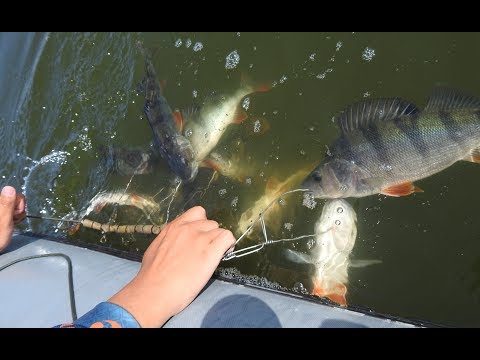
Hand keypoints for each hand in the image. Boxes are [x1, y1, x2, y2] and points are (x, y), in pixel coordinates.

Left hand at [0, 186, 25, 251]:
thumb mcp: (3, 221)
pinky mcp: (3, 213)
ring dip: (15, 216)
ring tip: (10, 225)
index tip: (13, 217)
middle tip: (11, 222)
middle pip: (16, 200)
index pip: (17, 196)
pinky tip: (8, 225)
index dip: (19, 207)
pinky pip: (11, 211)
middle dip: (17, 211)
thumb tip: (9, 187)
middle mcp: (0, 204)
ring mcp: (2, 208)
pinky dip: (12, 218)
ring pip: (15, 206)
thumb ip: (7, 204)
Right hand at [108, 206, 234, 327]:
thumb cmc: (150, 276)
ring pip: (220, 230)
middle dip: (210, 236)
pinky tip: (224, 254)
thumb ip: (169, 241)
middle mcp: (188, 228)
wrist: (154, 292)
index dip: (202, 225)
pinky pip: (227, 237)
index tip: (200, 237)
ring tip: (215, 255)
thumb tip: (175, 243)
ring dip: (219, 241)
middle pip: (210, 223)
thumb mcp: (156, 249)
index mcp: (174, 227)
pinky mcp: (211, 251)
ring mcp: (200, 238)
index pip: (197, 213)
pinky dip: (229, 244)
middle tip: (206, 251)